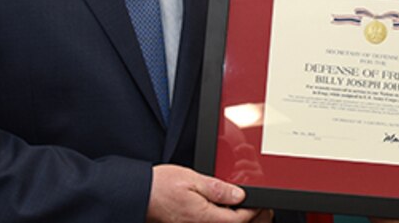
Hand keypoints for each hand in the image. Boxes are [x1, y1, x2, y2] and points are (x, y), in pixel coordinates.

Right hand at [147, 164, 261, 222]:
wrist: (138, 194)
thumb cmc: (160, 186)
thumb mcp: (192, 179)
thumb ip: (217, 189)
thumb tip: (239, 196)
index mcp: (203, 217)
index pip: (238, 219)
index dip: (252, 211)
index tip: (260, 202)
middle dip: (247, 218)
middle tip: (258, 207)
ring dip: (235, 218)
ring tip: (243, 207)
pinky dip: (222, 217)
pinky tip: (222, 208)